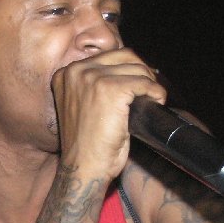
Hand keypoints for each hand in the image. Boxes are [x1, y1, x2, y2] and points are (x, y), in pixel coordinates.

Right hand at [51, 49, 165, 182]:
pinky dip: (156, 92)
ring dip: (150, 83)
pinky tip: (157, 102)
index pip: (108, 56)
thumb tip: (129, 71)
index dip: (129, 69)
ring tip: (152, 99)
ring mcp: (92, 78)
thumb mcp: (82, 105)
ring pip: (137, 68)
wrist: (83, 167)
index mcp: (66, 73)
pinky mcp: (111, 90)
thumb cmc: (85, 144)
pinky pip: (144, 82)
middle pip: (124, 55)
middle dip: (142, 71)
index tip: (138, 84)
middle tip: (149, 91)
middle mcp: (76, 71)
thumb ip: (94, 85)